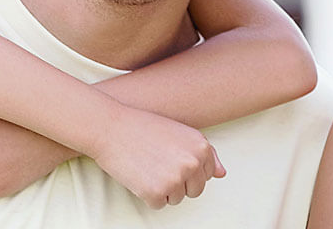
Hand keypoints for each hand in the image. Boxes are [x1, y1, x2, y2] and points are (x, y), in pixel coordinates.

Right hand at [84, 105, 225, 208]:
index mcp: (201, 147)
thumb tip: (222, 174)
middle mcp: (193, 163)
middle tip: (156, 163)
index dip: (185, 169)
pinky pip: (158, 205)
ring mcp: (176, 178)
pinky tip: (138, 174)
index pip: (205, 175)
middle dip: (176, 182)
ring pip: (176, 199)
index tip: (168, 157)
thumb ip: (204, 154)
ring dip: (161, 188)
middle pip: (194, 190)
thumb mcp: (180, 133)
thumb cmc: (143, 128)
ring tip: (147, 166)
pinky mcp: (157, 192)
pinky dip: (146, 195)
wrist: (110, 127)